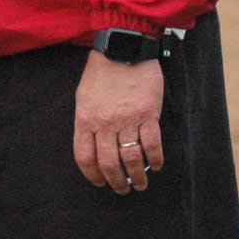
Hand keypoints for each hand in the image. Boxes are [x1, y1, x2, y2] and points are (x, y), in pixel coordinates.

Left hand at [73, 49, 164, 193]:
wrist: (122, 50)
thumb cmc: (101, 73)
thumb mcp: (84, 97)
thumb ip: (87, 122)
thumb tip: (92, 146)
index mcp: (86, 119)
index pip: (85, 156)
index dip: (92, 174)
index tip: (99, 183)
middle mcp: (105, 123)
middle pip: (109, 163)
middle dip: (116, 182)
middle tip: (122, 189)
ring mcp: (127, 119)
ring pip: (131, 158)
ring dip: (136, 176)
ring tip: (139, 184)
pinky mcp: (147, 114)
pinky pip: (152, 144)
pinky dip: (154, 160)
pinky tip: (155, 166)